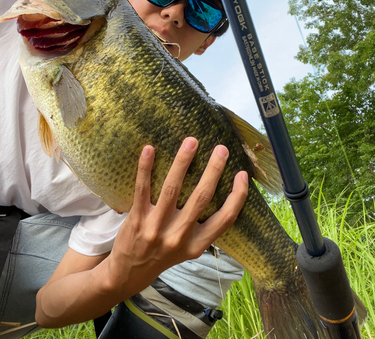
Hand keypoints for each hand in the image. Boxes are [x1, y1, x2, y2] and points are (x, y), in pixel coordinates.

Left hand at [106, 137, 248, 298]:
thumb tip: (219, 190)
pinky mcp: (137, 218)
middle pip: (202, 198)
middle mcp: (179, 236)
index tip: (243, 174)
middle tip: (221, 149)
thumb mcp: (189, 249)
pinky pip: (142, 189)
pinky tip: (149, 149)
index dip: (237, 196)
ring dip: (183, 162)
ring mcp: (156, 227)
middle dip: (213, 171)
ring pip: (173, 189)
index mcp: (197, 244)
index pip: (225, 219)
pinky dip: (145, 168)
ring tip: (191, 142)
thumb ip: (204, 228)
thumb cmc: (164, 255)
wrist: (129, 272)